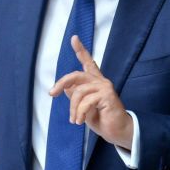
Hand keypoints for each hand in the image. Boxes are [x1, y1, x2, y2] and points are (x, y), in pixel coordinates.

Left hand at [49, 35, 133, 149]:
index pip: (87, 62)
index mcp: (95, 81)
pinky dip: (80, 112)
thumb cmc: (101, 119)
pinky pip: (86, 101)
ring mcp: (104, 86)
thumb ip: (76, 96)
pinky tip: (80, 121)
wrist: (117, 131)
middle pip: (76, 75)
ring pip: (78, 92)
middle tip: (52, 93)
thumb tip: (66, 88)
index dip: (80, 49)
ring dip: (73, 108)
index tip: (74, 38)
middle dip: (61, 83)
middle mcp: (100, 80)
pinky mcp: (107, 95)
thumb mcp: (83, 108)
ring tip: (75, 120)